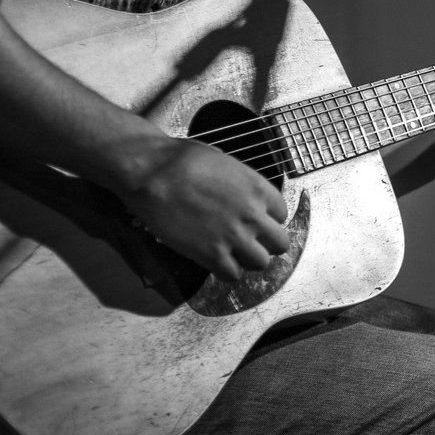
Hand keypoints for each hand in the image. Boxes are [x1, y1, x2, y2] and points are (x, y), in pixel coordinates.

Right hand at [120, 137, 290, 281]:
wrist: (153, 174)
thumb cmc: (181, 159)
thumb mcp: (222, 161)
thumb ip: (238, 181)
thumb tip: (235, 186)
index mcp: (258, 189)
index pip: (282, 214)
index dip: (268, 218)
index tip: (254, 220)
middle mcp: (253, 215)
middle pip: (279, 243)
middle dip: (266, 243)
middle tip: (248, 241)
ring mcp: (234, 237)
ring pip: (260, 263)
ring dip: (247, 260)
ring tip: (231, 253)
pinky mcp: (211, 254)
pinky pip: (232, 275)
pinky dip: (226, 272)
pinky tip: (214, 261)